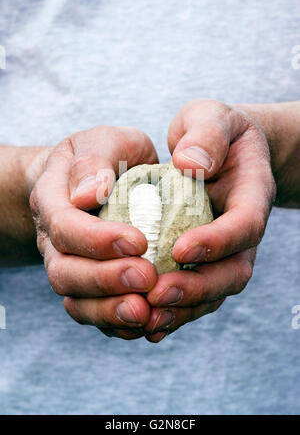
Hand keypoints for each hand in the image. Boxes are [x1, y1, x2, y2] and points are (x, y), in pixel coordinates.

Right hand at [30, 125, 159, 339]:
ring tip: (146, 313)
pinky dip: (118, 323)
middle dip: (105, 280)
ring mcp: (70, 266)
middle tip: (148, 279)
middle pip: (64, 272)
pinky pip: (94, 313)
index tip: (139, 241)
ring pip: (76, 301)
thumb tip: (87, 194)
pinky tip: (148, 323)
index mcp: (52, 200)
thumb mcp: (103, 141)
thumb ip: (95, 160)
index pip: (64, 225)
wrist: (95, 183)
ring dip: (110, 311)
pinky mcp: (89, 286)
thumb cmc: (105, 158)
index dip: (96, 240)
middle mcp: (54, 240)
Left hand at [144, 99, 275, 342]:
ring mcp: (225, 251)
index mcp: (251, 194)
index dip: (219, 241)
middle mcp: (242, 231)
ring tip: (145, 317)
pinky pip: (195, 295)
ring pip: (213, 293)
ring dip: (182, 310)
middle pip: (234, 272)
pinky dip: (172, 312)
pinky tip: (143, 322)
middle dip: (198, 288)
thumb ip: (206, 135)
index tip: (182, 248)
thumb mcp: (211, 117)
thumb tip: (188, 164)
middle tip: (157, 294)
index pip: (245, 224)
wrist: (220, 152)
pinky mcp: (205, 263)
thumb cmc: (213, 131)